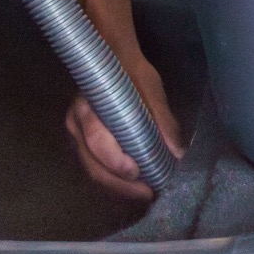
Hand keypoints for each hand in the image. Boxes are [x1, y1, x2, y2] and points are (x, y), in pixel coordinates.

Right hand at [65, 58, 185, 200]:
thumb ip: (162, 118)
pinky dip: (114, 181)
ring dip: (118, 187)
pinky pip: (96, 169)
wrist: (113, 59)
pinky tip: (134, 185)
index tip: (138, 172)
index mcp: (87, 107)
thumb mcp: (150, 87)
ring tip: (145, 193)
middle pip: (93, 165)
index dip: (115, 161)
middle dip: (120, 185)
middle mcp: (75, 125)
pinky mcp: (83, 146)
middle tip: (147, 193)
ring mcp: (76, 138)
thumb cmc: (131, 72)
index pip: (96, 140)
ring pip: (94, 172)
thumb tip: (178, 152)